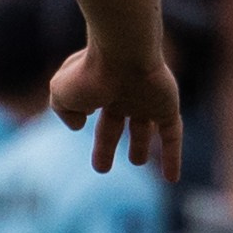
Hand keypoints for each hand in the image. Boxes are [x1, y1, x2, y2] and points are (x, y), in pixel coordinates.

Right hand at [49, 38, 182, 179]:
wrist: (123, 53)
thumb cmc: (89, 73)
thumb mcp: (61, 92)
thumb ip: (64, 111)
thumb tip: (78, 127)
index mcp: (98, 86)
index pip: (90, 105)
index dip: (81, 115)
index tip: (78, 124)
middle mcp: (123, 93)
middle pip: (116, 123)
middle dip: (108, 144)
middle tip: (102, 168)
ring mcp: (147, 100)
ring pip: (145, 127)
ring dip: (141, 146)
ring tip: (138, 162)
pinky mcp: (167, 107)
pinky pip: (172, 135)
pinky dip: (172, 157)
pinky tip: (172, 179)